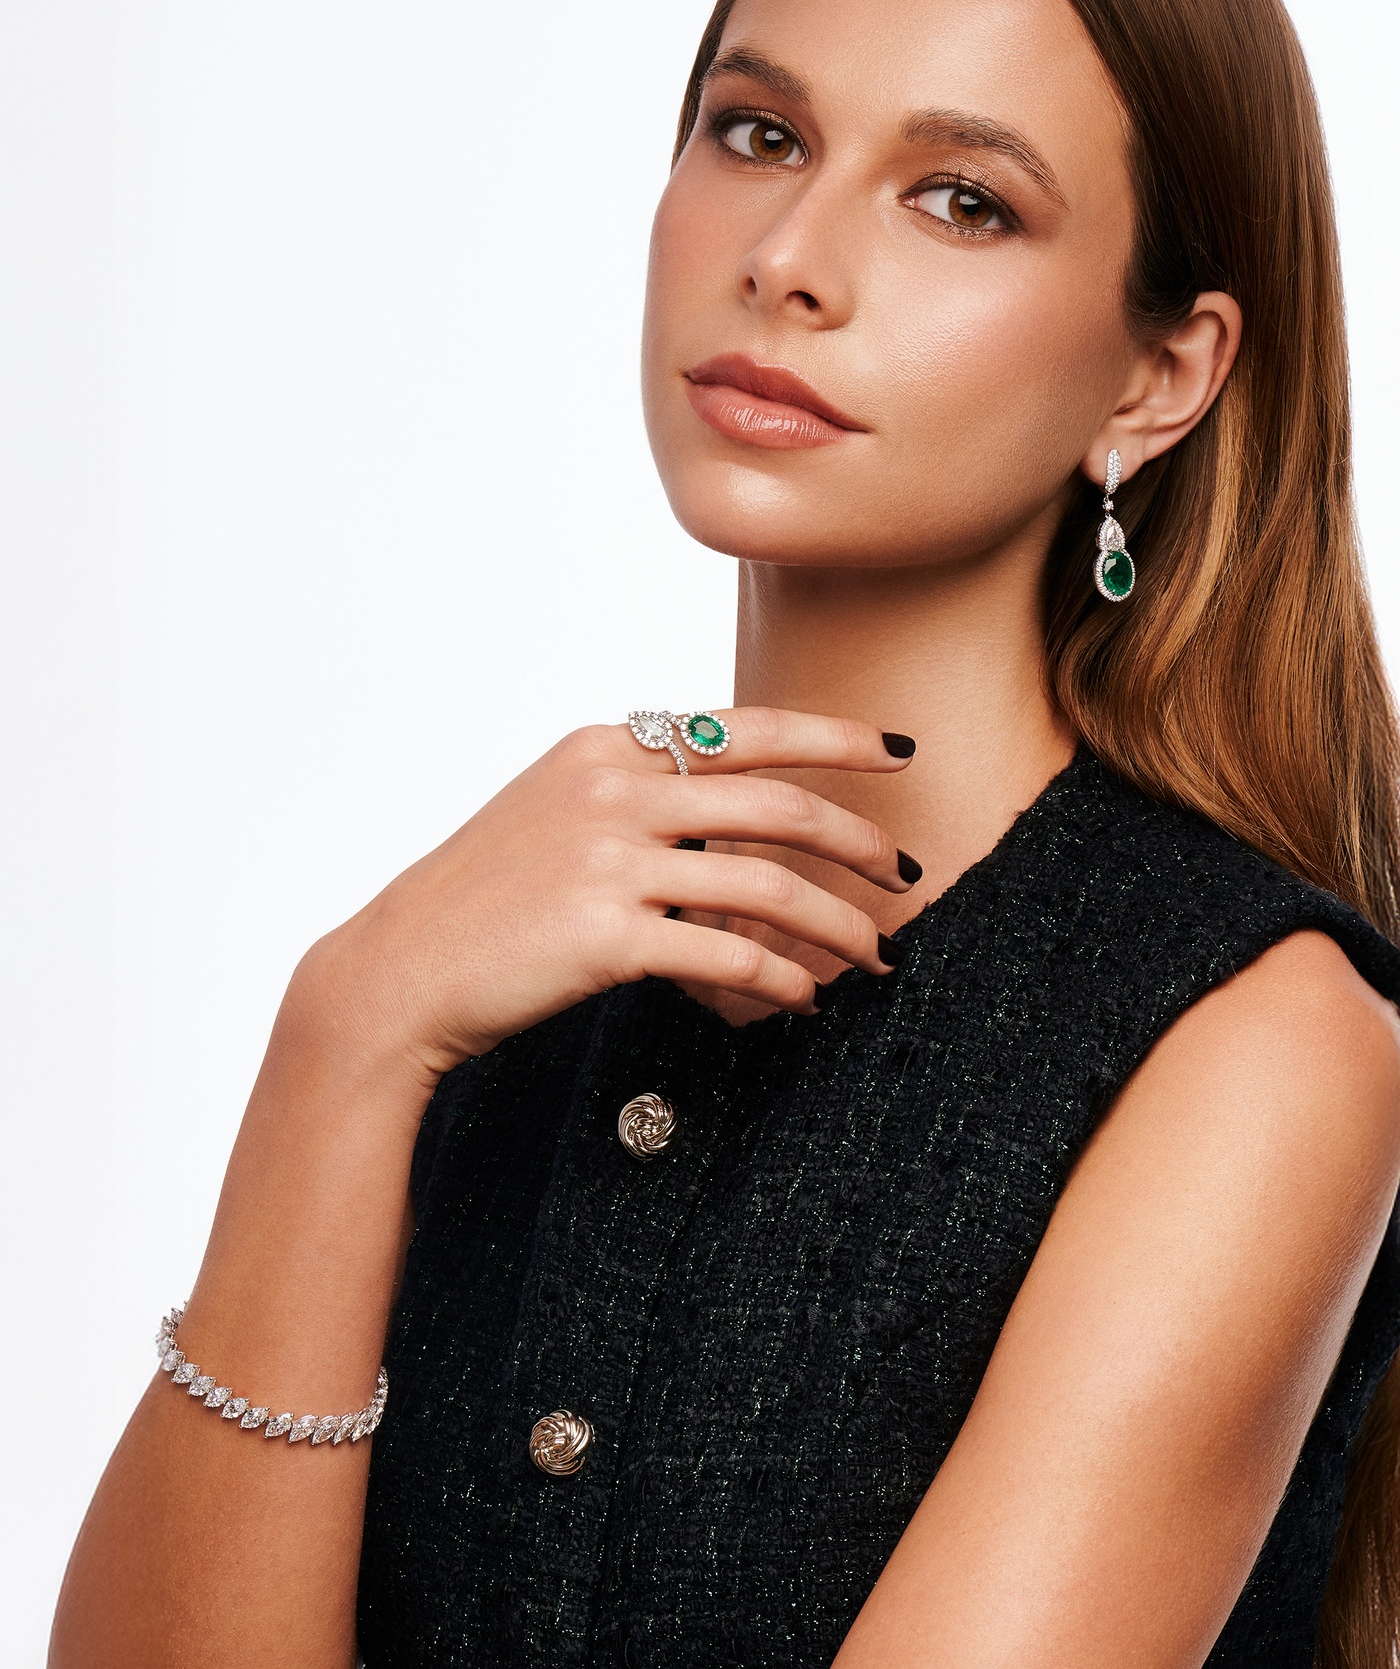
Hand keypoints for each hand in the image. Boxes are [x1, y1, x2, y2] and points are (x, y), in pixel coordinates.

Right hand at [290, 707, 919, 1088]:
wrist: (401, 970)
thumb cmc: (481, 899)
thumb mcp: (552, 809)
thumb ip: (634, 791)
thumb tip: (728, 802)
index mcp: (604, 746)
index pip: (745, 728)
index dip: (834, 737)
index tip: (896, 751)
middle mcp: (612, 790)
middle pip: (777, 802)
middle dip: (859, 839)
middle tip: (905, 873)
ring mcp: (608, 861)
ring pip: (767, 884)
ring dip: (838, 924)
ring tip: (875, 957)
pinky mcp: (606, 935)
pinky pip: (727, 955)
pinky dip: (781, 981)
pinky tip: (803, 1000)